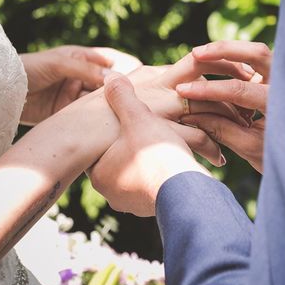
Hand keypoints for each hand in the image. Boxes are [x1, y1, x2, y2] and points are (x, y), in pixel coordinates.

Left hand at [20, 46, 140, 124]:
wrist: (0, 91)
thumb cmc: (28, 68)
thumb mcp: (59, 64)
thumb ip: (86, 69)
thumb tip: (113, 77)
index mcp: (81, 59)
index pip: (110, 62)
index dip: (126, 68)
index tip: (143, 77)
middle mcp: (81, 77)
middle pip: (107, 84)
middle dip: (119, 91)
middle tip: (135, 100)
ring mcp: (74, 96)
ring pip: (98, 101)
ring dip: (108, 107)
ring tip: (122, 114)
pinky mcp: (66, 113)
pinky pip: (85, 116)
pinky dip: (95, 120)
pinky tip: (105, 124)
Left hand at [89, 74, 209, 215]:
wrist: (186, 191)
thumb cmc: (158, 154)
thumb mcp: (139, 117)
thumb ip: (122, 96)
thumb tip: (110, 76)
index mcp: (99, 173)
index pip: (98, 145)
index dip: (112, 128)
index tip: (124, 119)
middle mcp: (110, 193)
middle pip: (118, 159)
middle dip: (132, 144)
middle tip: (144, 130)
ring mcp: (131, 204)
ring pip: (137, 173)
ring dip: (148, 159)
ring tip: (162, 144)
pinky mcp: (151, 209)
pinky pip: (152, 185)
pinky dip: (160, 172)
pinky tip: (171, 160)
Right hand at [176, 41, 270, 172]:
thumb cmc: (278, 156)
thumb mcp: (248, 147)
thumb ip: (220, 128)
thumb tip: (189, 114)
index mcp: (281, 104)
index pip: (240, 90)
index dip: (209, 90)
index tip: (183, 91)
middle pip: (257, 53)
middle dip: (224, 51)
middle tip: (196, 53)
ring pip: (257, 51)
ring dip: (229, 49)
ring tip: (200, 53)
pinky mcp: (280, 75)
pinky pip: (258, 59)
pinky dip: (236, 57)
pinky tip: (214, 59)